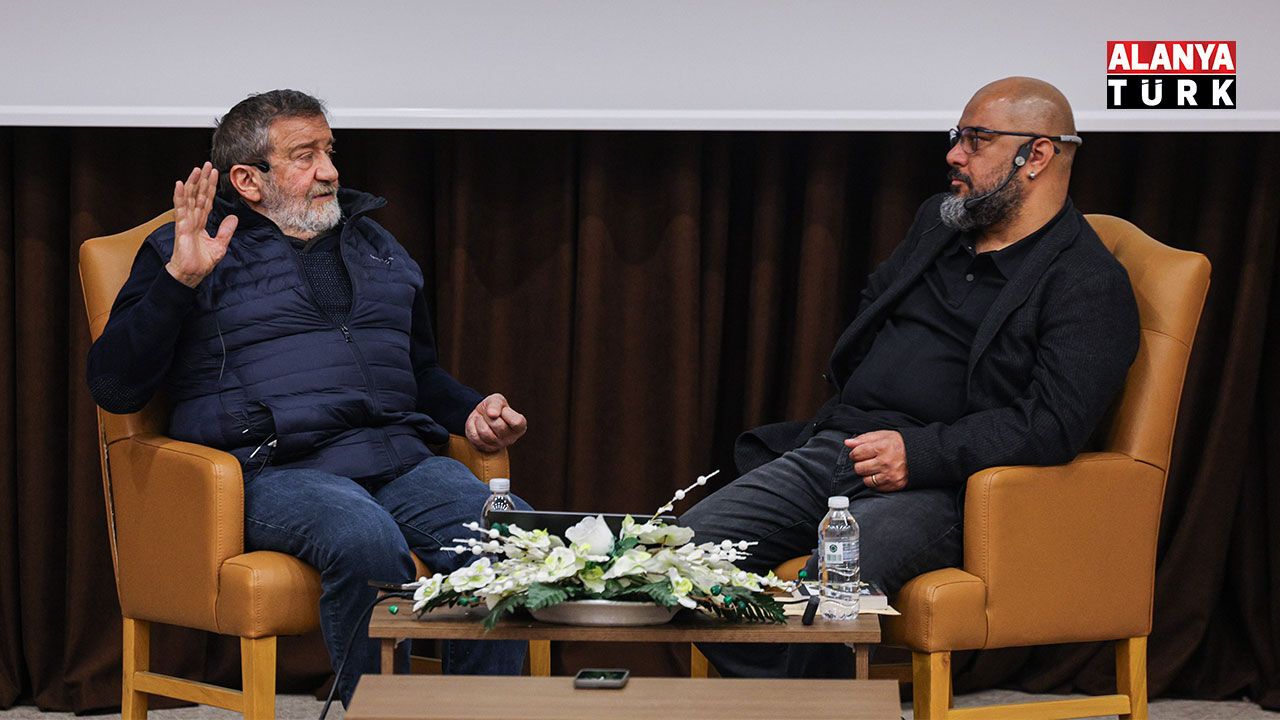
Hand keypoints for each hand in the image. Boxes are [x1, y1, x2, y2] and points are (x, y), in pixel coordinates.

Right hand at [165, 162, 237, 287]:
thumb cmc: (201, 262)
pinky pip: (180, 209)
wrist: (191, 274)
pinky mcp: (181, 227)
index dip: (211, 187)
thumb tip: (233, 217)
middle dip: (203, 180)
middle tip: (206, 164)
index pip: (207, 200)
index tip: (214, 174)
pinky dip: (180, 196)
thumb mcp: (220, 245)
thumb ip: (226, 230)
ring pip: (190, 198)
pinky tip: (180, 184)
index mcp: (201, 222)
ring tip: (196, 169)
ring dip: (192, 183)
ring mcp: (186, 222)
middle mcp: (192, 219)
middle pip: (198, 195)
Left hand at [464, 393, 527, 451]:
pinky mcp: (484, 448)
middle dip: (489, 415)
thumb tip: (492, 414)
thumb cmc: (493, 408)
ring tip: (482, 419)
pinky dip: (473, 426)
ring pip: (485, 432)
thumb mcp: (497, 400)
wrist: (480, 415)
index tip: (503, 409)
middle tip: (489, 413)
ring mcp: (498, 445)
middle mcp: (511, 438)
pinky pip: (475, 437)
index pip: (516, 422)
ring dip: (480, 421)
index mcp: (520, 427)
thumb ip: (496, 404)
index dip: (506, 413)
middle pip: (498, 425)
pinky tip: (477, 425)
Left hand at [845, 430, 907, 491]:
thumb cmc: (899, 444)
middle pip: (859, 468)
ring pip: (865, 480)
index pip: (856, 454)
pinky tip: (881, 474)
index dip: (855, 453)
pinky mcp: (894, 485)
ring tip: (875, 468)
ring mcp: (890, 475)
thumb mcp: (882, 435)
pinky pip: (875, 487)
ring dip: (868, 474)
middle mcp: (885, 462)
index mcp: (882, 447)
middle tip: (868, 461)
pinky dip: (875, 482)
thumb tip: (847, 443)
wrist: (920, 454)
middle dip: (861, 464)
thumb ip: (863, 439)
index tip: (859, 453)